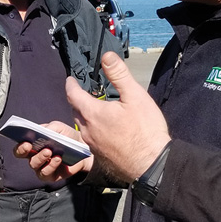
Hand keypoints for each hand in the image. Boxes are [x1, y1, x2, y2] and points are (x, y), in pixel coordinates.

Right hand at [13, 120, 93, 181]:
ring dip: (40, 157)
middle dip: (23, 151)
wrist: (83, 148)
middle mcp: (34, 156)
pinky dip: (51, 165)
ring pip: (34, 165)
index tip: (25, 141)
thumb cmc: (67, 136)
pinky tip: (57, 158)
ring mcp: (42, 166)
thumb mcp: (59, 128)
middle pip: (22, 156)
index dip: (19, 145)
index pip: (20, 146)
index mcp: (33, 144)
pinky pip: (46, 173)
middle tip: (30, 145)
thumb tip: (42, 130)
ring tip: (49, 151)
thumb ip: (50, 127)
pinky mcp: (51, 175)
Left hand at [65, 52, 170, 182]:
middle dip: (76, 100)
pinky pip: (88, 139)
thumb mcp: (135, 96)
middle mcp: (87, 130)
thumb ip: (119, 75)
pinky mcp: (99, 156)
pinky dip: (90, 130)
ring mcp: (92, 145)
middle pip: (75, 111)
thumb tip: (106, 57)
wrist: (151, 164)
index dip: (70, 85)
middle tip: (80, 93)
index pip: (73, 95)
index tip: (70, 80)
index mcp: (93, 113)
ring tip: (90, 110)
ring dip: (82, 116)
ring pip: (81, 127)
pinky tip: (102, 130)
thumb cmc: (145, 131)